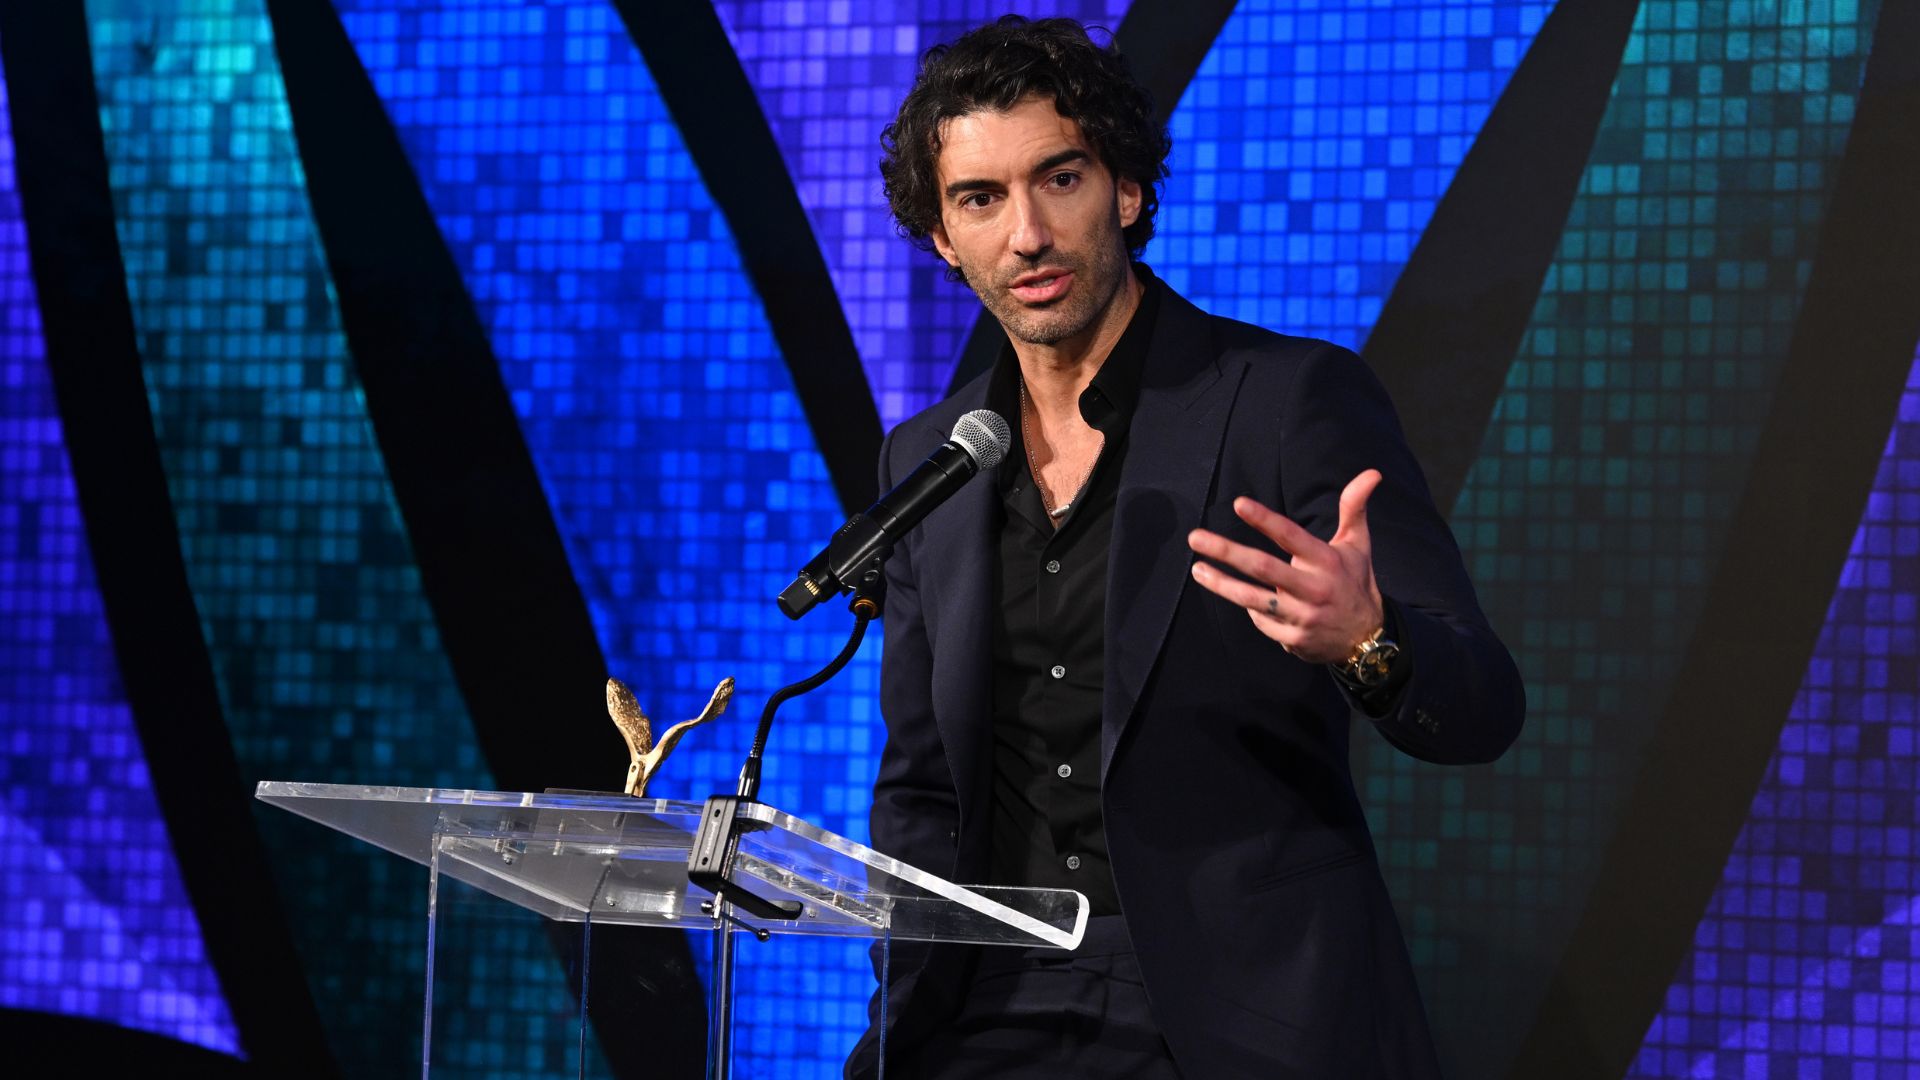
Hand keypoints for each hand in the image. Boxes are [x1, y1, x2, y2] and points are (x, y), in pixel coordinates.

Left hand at [1185, 470, 1385, 664]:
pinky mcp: (1293, 639)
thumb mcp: (1358, 544)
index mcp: (1326, 561)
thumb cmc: (1355, 582)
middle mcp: (1313, 588)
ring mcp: (1302, 616)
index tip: (1238, 503)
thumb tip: (1371, 472)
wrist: (1367, 639)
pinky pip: (1261, 621)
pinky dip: (1250, 609)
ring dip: (1221, 584)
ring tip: (1197, 569)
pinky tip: (1239, 597)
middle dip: (1226, 551)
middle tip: (1195, 537)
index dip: (1265, 520)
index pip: (1291, 536)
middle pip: (1262, 568)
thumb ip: (1354, 508)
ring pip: (1253, 598)